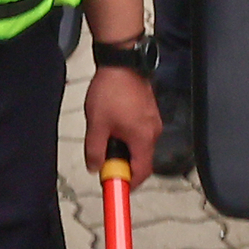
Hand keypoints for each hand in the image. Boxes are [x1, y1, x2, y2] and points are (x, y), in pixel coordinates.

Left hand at [84, 62, 162, 177]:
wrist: (121, 61)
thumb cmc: (112, 89)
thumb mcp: (97, 124)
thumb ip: (95, 150)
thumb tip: (94, 167)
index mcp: (143, 138)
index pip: (141, 172)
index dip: (128, 183)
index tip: (116, 187)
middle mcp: (153, 131)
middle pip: (140, 159)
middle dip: (122, 163)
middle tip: (103, 157)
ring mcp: (153, 120)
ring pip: (138, 144)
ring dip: (122, 147)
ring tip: (105, 133)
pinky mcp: (149, 111)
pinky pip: (139, 131)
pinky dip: (126, 134)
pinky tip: (112, 122)